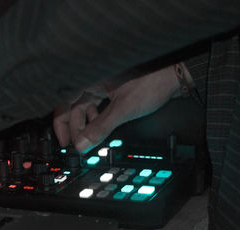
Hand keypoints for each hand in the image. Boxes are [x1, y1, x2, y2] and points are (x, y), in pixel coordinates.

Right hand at [54, 64, 184, 153]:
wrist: (177, 74)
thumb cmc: (153, 80)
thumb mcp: (123, 109)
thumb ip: (100, 128)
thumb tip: (83, 145)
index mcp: (89, 77)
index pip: (64, 103)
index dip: (62, 124)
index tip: (66, 142)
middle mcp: (93, 78)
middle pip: (74, 106)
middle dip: (76, 127)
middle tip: (80, 146)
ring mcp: (103, 83)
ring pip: (86, 106)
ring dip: (88, 124)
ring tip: (92, 139)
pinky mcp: (113, 87)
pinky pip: (97, 104)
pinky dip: (98, 117)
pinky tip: (103, 128)